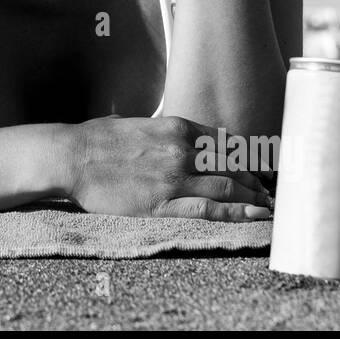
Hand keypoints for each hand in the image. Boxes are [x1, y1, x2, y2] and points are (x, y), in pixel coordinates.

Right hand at [66, 114, 274, 220]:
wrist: (71, 157)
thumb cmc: (96, 139)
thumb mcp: (136, 122)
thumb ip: (160, 129)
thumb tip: (169, 134)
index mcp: (176, 127)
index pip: (224, 142)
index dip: (244, 157)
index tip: (254, 168)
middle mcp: (182, 150)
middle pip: (233, 164)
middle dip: (254, 179)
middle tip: (268, 191)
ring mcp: (175, 177)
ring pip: (228, 186)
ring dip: (252, 197)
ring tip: (266, 206)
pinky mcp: (164, 203)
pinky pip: (210, 209)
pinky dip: (237, 212)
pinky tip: (253, 216)